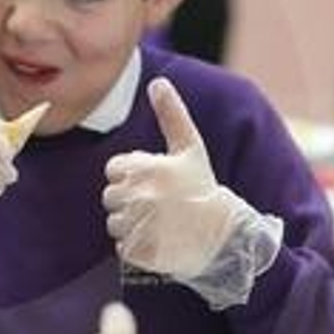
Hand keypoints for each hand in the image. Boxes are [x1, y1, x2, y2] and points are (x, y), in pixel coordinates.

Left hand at [103, 78, 281, 307]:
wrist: (223, 235)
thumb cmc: (202, 188)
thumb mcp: (189, 148)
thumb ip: (172, 114)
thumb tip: (158, 82)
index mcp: (145, 169)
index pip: (114, 170)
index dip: (132, 176)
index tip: (156, 183)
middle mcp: (138, 196)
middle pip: (110, 197)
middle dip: (130, 200)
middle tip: (161, 205)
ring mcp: (137, 225)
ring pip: (114, 223)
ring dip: (132, 225)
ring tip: (161, 224)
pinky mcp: (138, 251)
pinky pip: (121, 247)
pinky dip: (137, 247)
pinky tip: (160, 241)